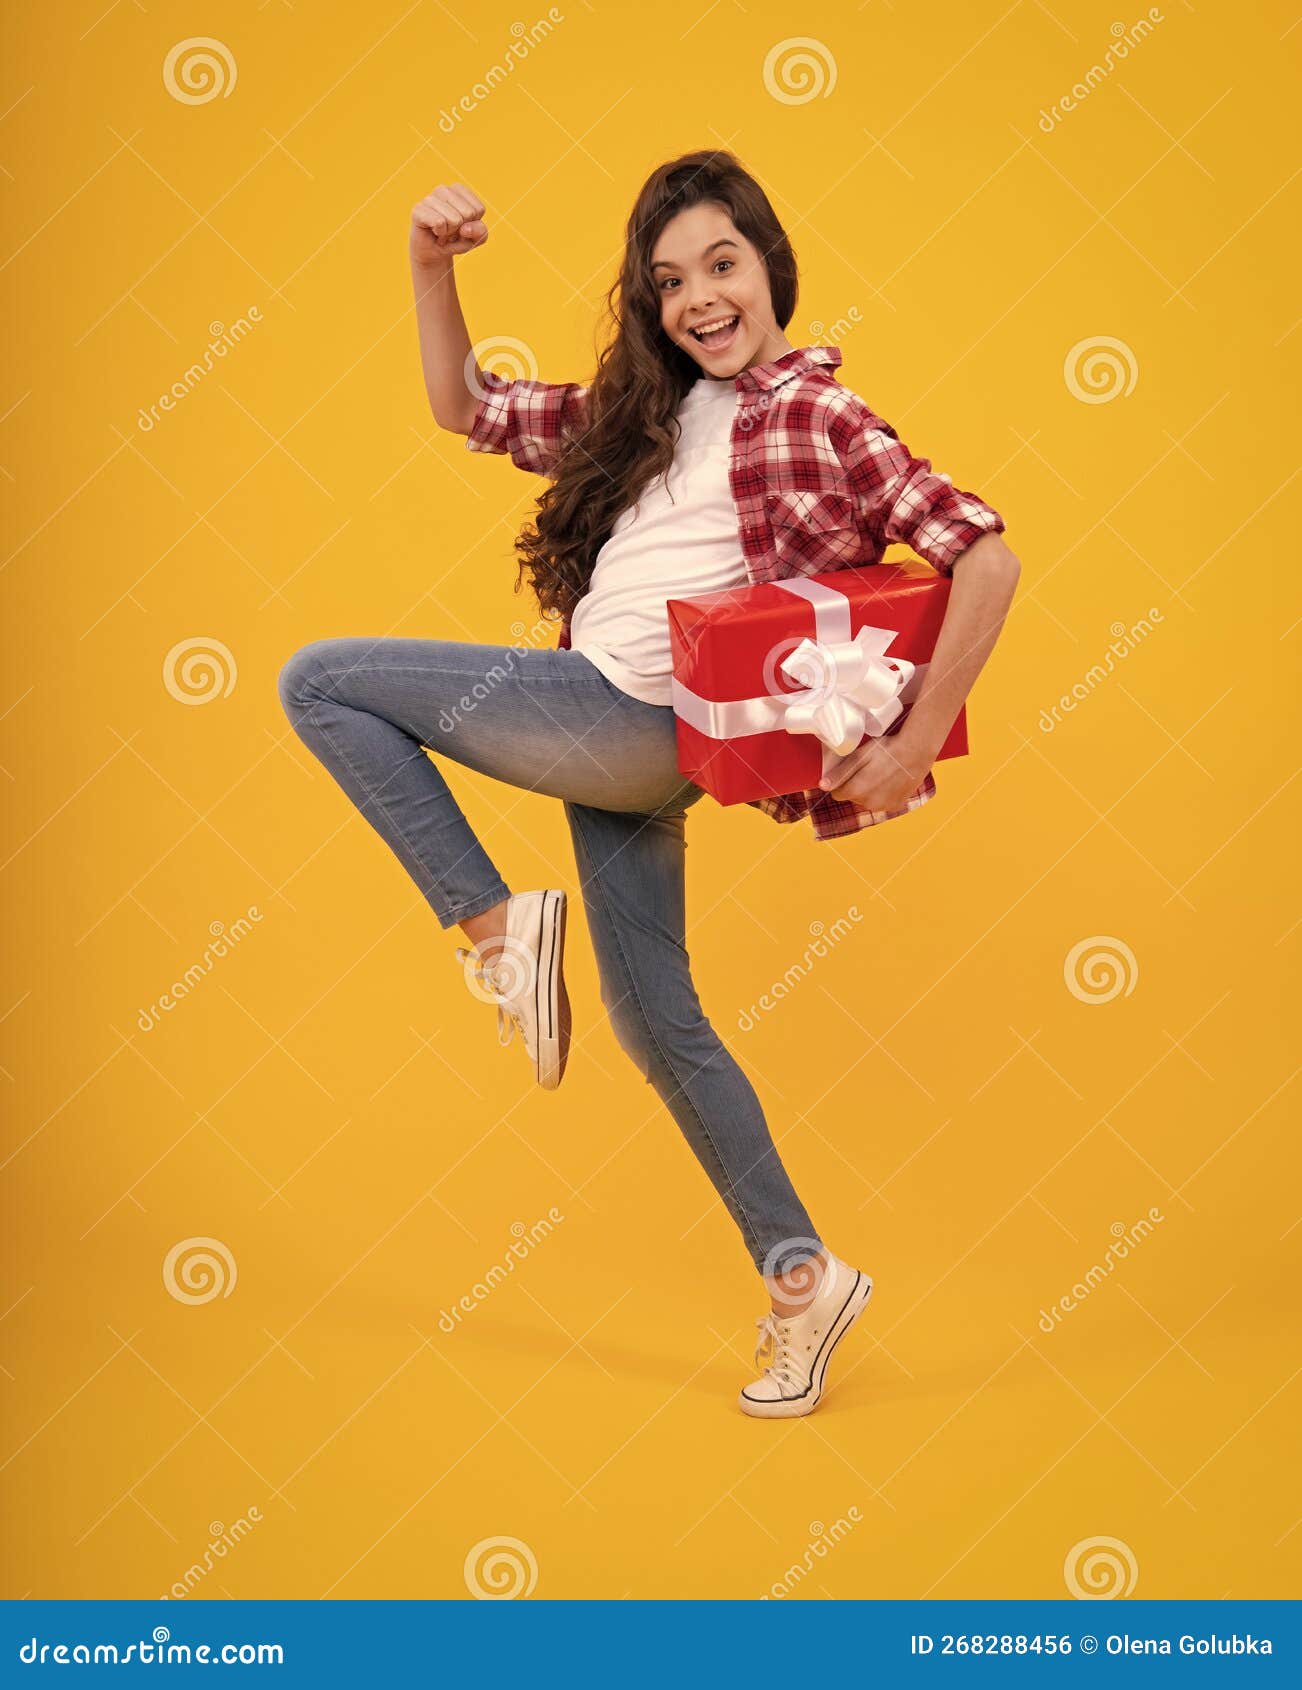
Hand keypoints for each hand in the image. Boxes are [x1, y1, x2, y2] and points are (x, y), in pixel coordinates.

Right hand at [410, 183, 487, 266]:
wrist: (433, 253)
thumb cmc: (455, 240)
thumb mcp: (475, 238)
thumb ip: (480, 231)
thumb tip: (465, 228)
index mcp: (459, 190)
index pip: (478, 209)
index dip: (472, 225)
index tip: (461, 227)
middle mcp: (444, 189)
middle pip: (468, 213)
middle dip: (461, 229)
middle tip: (450, 231)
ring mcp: (430, 198)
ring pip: (454, 219)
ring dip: (450, 233)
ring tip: (442, 232)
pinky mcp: (418, 209)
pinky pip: (440, 223)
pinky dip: (440, 234)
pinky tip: (434, 232)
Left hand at [816, 730, 935, 809]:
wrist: (916, 751)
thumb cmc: (886, 750)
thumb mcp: (859, 756)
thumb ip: (839, 773)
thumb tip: (822, 786)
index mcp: (856, 791)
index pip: (837, 794)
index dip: (842, 781)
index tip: (853, 769)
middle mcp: (869, 804)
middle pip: (853, 797)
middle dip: (857, 785)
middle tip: (869, 768)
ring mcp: (884, 807)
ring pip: (867, 801)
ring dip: (870, 791)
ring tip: (881, 773)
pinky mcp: (896, 806)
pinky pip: (883, 803)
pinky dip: (884, 794)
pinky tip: (891, 780)